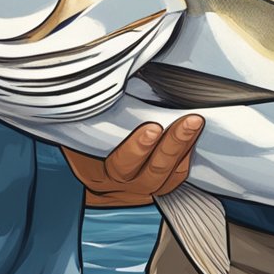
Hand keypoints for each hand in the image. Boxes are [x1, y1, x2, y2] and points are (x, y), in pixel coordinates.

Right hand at [64, 115, 203, 206]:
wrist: (87, 177)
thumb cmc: (79, 144)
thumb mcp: (78, 133)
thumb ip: (92, 118)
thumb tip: (106, 84)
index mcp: (98, 173)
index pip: (120, 163)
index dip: (137, 148)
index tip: (152, 128)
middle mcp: (123, 185)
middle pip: (151, 170)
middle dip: (173, 144)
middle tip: (188, 121)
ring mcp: (142, 189)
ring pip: (168, 175)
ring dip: (184, 148)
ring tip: (195, 124)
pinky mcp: (158, 187)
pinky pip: (176, 178)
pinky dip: (187, 158)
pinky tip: (195, 138)